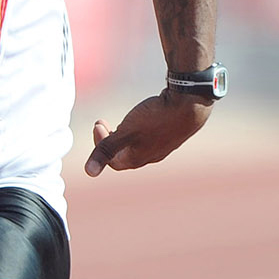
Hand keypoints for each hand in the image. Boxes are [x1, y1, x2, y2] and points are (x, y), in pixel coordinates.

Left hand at [84, 90, 210, 176]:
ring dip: (126, 134)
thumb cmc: (156, 118)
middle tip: (103, 123)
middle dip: (111, 140)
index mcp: (138, 159)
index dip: (100, 144)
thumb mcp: (126, 132)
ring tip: (123, 121)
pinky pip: (152, 135)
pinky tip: (144, 115)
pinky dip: (141, 128)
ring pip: (139, 145)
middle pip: (125, 154)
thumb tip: (88, 173)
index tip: (98, 123)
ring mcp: (164, 145)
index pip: (112, 161)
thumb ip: (106, 150)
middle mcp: (152, 155)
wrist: (190, 105)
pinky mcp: (173, 132)